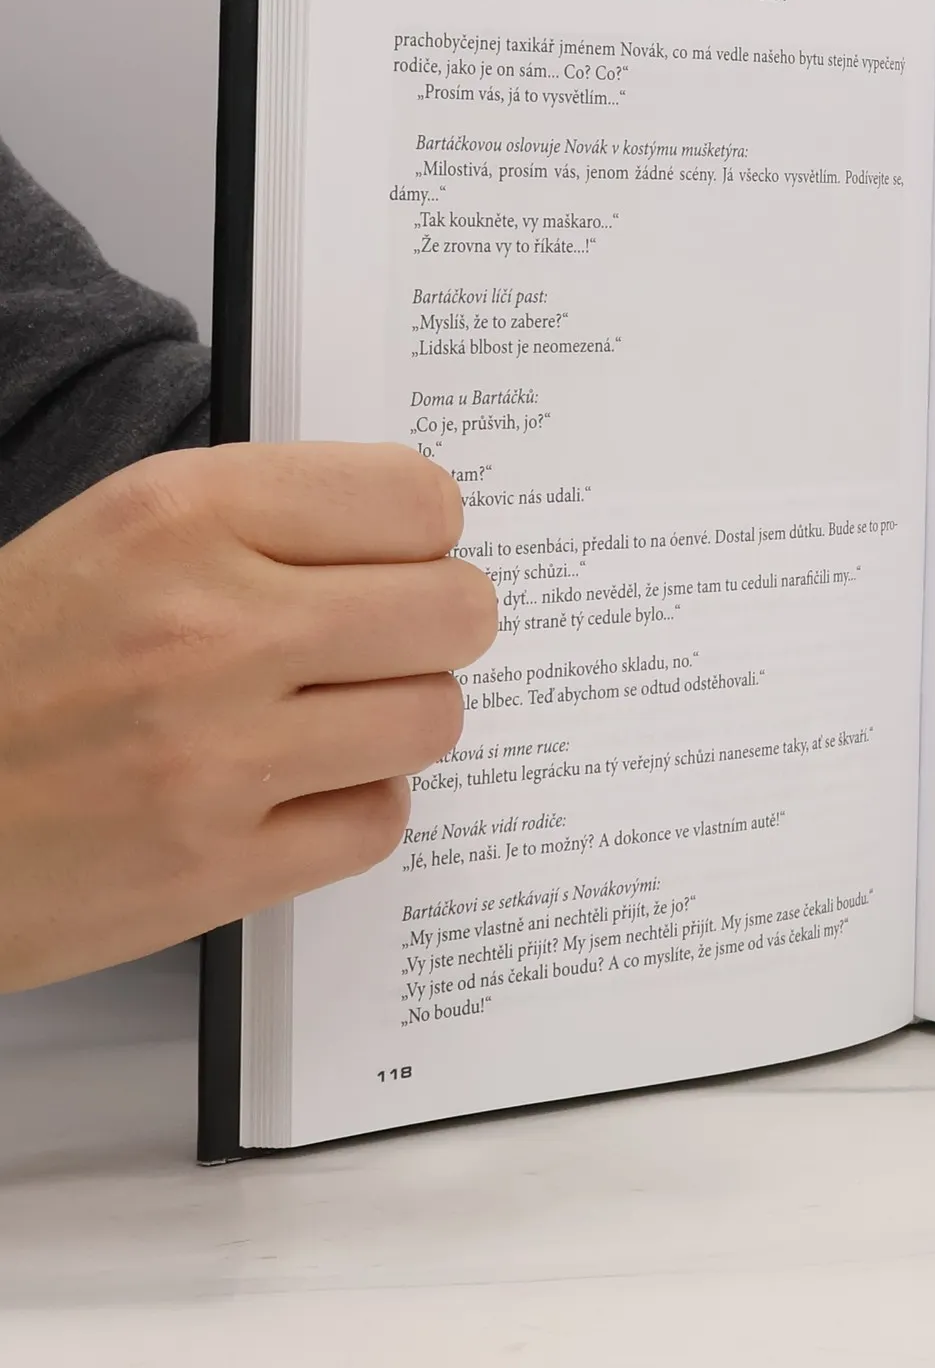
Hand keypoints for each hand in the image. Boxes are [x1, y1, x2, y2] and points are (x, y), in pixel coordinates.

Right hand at [0, 443, 496, 990]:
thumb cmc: (10, 662)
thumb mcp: (118, 537)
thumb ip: (267, 522)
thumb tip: (419, 535)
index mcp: (181, 517)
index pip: (418, 499)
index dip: (421, 536)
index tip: (396, 557)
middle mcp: (208, 628)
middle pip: (456, 611)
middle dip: (431, 627)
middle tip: (380, 643)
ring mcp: (215, 756)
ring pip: (433, 718)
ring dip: (396, 721)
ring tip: (326, 719)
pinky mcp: (216, 867)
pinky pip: (381, 820)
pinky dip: (354, 807)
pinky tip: (294, 789)